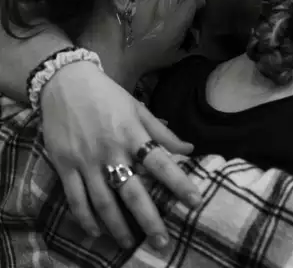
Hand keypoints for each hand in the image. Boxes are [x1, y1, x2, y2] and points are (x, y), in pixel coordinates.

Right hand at [41, 62, 200, 247]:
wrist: (64, 83)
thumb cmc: (107, 96)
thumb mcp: (138, 108)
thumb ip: (163, 132)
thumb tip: (190, 150)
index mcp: (133, 134)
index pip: (161, 163)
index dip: (179, 183)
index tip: (195, 202)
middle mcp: (111, 150)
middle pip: (133, 191)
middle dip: (148, 219)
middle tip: (161, 241)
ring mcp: (86, 160)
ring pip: (103, 201)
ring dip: (117, 226)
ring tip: (129, 244)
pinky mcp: (64, 165)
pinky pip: (75, 198)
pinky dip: (85, 217)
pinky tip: (96, 231)